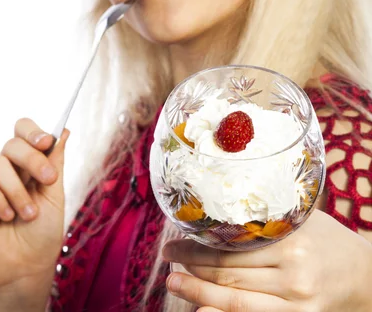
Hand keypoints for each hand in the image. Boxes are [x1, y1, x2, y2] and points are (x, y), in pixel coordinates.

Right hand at [0, 118, 68, 289]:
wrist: (26, 265)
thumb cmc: (42, 231)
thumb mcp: (54, 194)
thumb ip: (55, 162)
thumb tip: (63, 131)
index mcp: (29, 163)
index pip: (24, 131)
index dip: (33, 131)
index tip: (46, 142)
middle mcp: (8, 168)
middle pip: (13, 143)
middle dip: (33, 159)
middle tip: (48, 180)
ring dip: (18, 191)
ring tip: (28, 214)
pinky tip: (6, 216)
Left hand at [163, 210, 371, 310]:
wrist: (367, 277)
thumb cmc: (330, 241)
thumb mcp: (302, 220)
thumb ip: (266, 221)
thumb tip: (218, 216)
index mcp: (291, 241)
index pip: (232, 246)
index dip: (198, 246)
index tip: (175, 241)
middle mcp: (292, 274)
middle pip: (229, 273)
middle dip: (192, 267)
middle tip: (168, 258)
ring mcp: (295, 304)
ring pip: (235, 300)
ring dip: (199, 294)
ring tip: (174, 284)